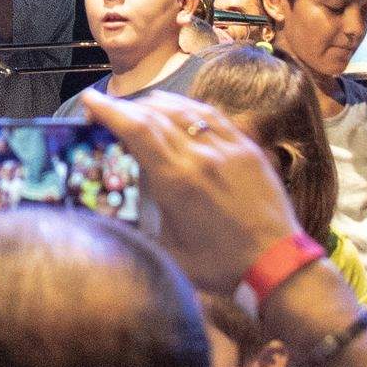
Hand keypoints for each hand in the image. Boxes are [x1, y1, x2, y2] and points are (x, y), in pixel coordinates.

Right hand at [84, 90, 303, 295]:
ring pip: (184, 110)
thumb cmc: (219, 265)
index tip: (90, 101)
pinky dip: (189, 108)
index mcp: (176, 180)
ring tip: (140, 106)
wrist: (276, 264)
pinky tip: (179, 110)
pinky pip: (213, 117)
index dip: (110, 110)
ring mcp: (227, 148)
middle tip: (108, 109)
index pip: (136, 130)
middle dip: (126, 107)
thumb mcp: (167, 251)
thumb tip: (105, 218)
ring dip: (156, 104)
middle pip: (155, 115)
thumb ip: (137, 228)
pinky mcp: (247, 149)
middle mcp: (200, 156)